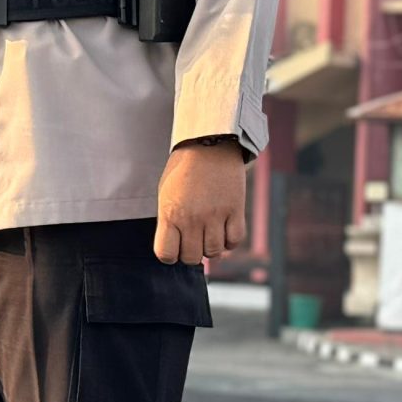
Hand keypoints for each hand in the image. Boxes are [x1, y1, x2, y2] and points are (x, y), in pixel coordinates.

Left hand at [156, 141, 245, 264]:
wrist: (209, 144)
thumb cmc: (183, 170)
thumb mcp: (166, 194)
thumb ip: (169, 221)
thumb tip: (176, 247)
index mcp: (170, 213)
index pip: (166, 254)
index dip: (170, 255)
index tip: (174, 246)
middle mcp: (192, 217)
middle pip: (192, 257)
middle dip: (191, 253)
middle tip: (193, 239)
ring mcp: (215, 214)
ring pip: (215, 252)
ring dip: (211, 248)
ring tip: (209, 233)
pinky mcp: (235, 209)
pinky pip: (235, 241)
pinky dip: (230, 241)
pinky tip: (224, 230)